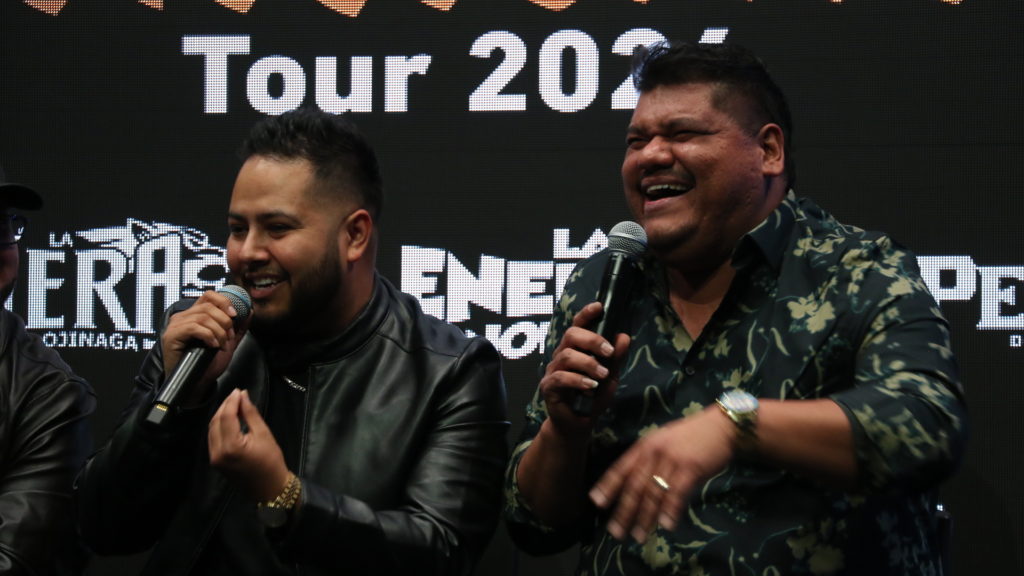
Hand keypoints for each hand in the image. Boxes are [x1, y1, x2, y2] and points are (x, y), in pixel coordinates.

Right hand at [161, 290, 248, 403]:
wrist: (196, 383)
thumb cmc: (207, 363)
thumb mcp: (228, 342)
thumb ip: (238, 327)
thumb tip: (249, 311)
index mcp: (194, 314)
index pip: (209, 295)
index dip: (224, 301)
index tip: (234, 315)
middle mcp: (183, 316)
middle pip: (209, 306)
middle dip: (225, 322)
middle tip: (229, 337)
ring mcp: (175, 325)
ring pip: (203, 317)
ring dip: (219, 331)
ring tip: (221, 344)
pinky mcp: (171, 335)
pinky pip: (194, 327)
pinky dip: (208, 336)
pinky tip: (212, 346)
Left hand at [208, 389, 290, 501]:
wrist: (269, 489)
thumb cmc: (271, 462)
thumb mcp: (264, 435)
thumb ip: (251, 414)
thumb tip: (243, 396)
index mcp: (231, 446)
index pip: (226, 416)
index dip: (231, 401)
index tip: (238, 390)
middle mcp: (218, 452)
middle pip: (215, 421)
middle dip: (225, 406)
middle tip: (237, 396)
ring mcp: (214, 458)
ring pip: (211, 429)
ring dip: (220, 415)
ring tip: (234, 405)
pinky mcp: (215, 461)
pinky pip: (213, 438)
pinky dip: (219, 426)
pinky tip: (229, 420)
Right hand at [540, 302, 629, 436]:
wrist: (579, 425)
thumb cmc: (593, 398)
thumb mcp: (610, 377)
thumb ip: (615, 358)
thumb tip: (624, 336)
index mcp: (576, 349)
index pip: (577, 325)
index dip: (586, 314)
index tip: (599, 306)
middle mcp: (562, 356)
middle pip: (571, 335)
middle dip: (592, 340)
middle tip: (608, 351)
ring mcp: (553, 371)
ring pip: (567, 356)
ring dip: (588, 363)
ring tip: (602, 375)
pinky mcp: (549, 387)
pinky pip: (561, 377)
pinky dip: (578, 380)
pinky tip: (590, 386)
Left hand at [589, 406, 736, 542]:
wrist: (721, 426)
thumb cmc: (691, 436)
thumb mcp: (663, 442)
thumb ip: (649, 461)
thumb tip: (636, 488)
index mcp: (644, 446)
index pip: (620, 467)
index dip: (608, 485)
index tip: (596, 502)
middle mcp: (653, 452)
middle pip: (634, 485)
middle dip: (624, 510)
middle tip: (615, 531)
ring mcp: (671, 459)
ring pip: (653, 492)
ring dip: (645, 517)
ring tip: (638, 535)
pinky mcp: (690, 468)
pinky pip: (677, 493)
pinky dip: (670, 511)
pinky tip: (665, 525)